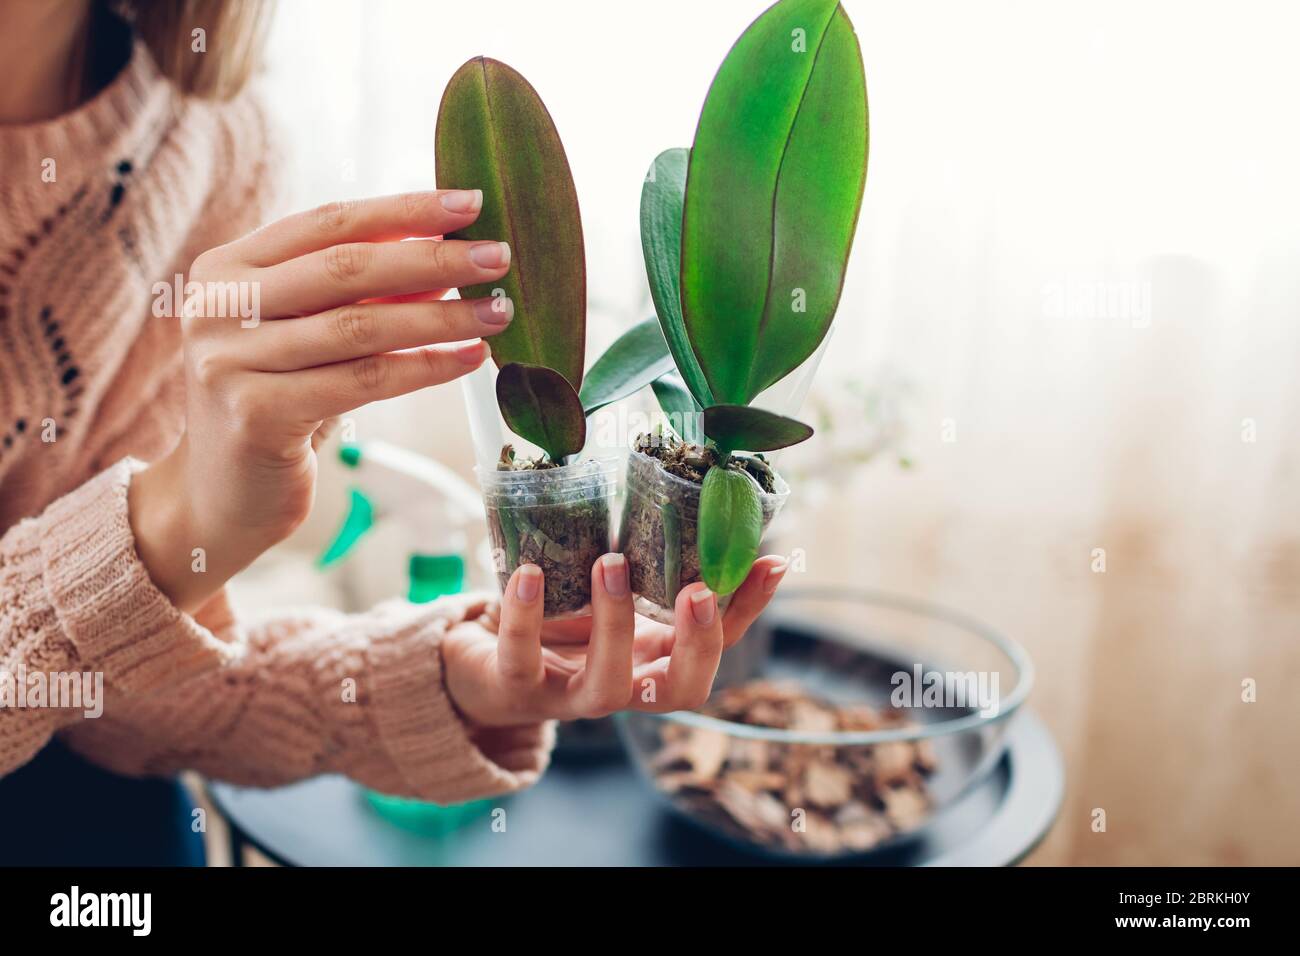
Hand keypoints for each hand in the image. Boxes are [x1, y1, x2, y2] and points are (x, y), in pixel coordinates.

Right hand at [130, 190, 513, 610]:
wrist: (222, 499)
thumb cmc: (278, 406)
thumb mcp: (311, 336)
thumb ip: (361, 293)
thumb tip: (448, 248)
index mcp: (226, 268)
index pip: (328, 222)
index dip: (403, 210)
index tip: (471, 202)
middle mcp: (217, 306)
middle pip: (345, 268)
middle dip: (432, 258)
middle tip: (499, 256)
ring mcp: (229, 360)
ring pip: (360, 327)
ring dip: (441, 317)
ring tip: (498, 311)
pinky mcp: (255, 415)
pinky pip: (362, 382)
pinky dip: (424, 368)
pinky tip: (469, 359)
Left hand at [441, 554, 788, 726]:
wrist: (484, 666)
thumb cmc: (562, 627)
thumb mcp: (616, 596)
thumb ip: (657, 567)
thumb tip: (708, 517)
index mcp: (654, 661)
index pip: (719, 644)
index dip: (748, 611)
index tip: (768, 563)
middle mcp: (624, 687)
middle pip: (681, 689)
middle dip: (698, 642)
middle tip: (697, 589)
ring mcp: (571, 695)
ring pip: (607, 685)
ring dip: (615, 624)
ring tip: (612, 561)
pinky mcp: (517, 687)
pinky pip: (522, 659)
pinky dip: (525, 616)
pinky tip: (529, 572)